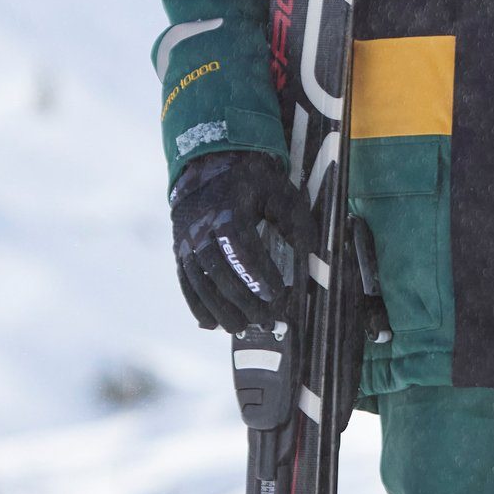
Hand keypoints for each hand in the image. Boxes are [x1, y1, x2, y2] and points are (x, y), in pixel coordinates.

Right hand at [169, 152, 311, 333]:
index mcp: (227, 210)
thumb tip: (313, 254)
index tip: (277, 294)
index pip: (241, 248)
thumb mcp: (277, 190)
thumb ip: (295, 221)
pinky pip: (186, 283)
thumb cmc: (250, 180)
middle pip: (219, 271)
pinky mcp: (180, 250)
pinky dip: (197, 306)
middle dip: (242, 300)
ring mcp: (186, 241)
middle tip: (265, 320)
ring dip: (219, 309)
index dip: (257, 274)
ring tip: (240, 328)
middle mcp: (201, 228)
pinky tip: (210, 324)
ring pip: (200, 282)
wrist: (207, 166)